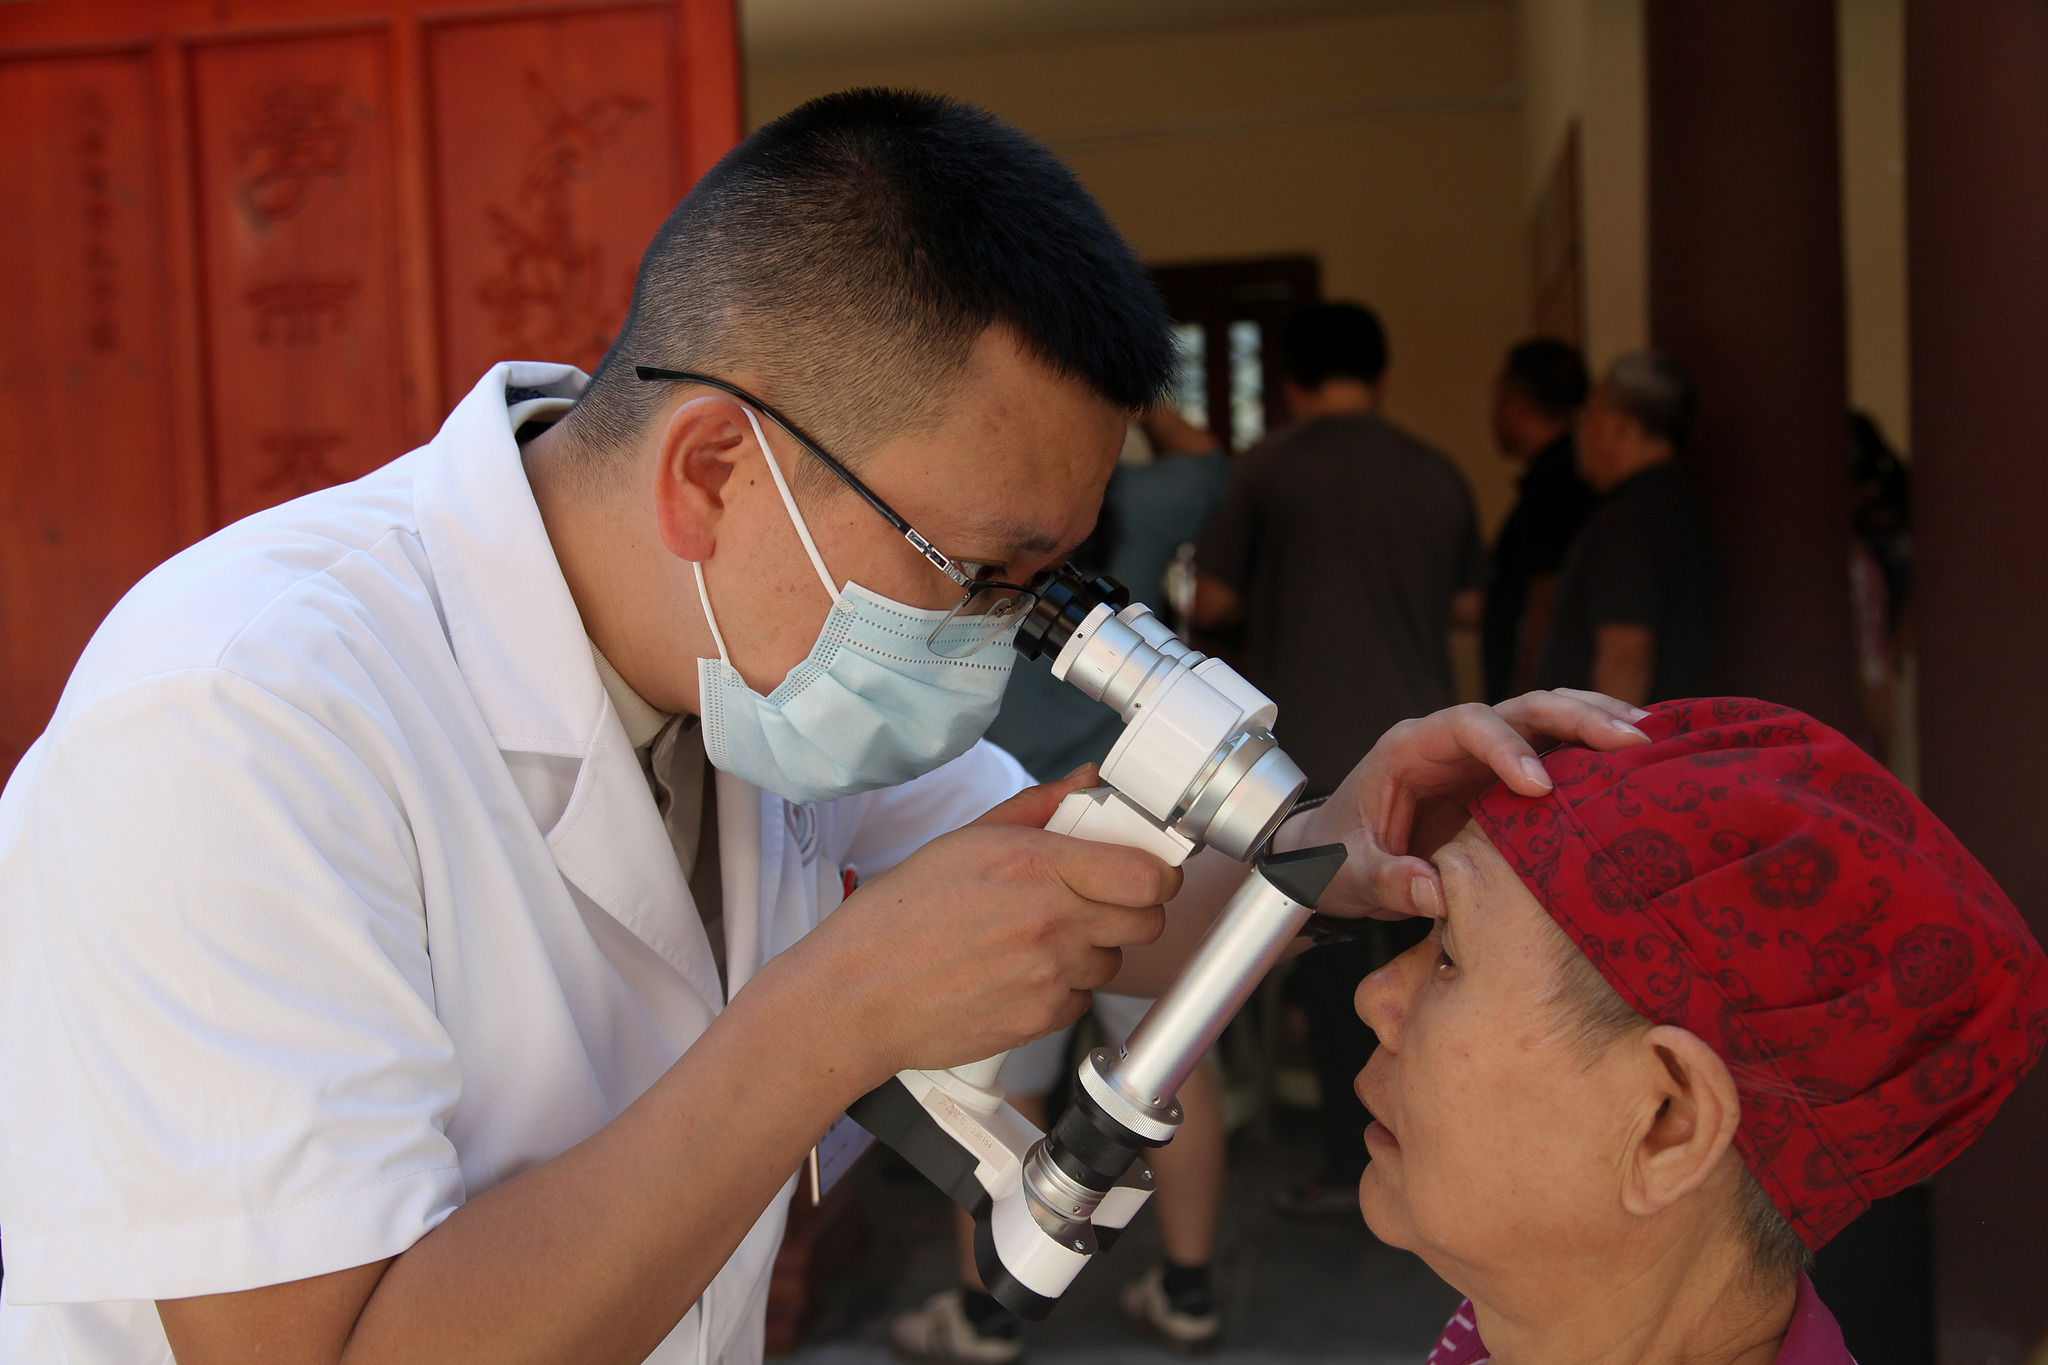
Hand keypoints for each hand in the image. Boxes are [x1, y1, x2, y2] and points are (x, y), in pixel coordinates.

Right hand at [803, 766, 1179, 1079]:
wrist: (858, 995)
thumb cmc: (901, 916)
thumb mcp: (966, 840)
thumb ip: (1038, 807)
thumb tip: (1087, 781)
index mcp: (1036, 866)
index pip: (1148, 876)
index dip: (1158, 873)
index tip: (1147, 871)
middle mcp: (1052, 923)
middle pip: (1148, 922)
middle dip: (1131, 910)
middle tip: (1098, 902)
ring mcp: (1050, 977)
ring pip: (1113, 961)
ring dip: (1091, 949)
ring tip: (1038, 939)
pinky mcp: (1041, 1020)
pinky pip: (1081, 1000)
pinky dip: (1062, 988)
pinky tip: (1018, 973)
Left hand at [1279, 690, 1651, 919]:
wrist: (1334, 860)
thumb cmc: (1336, 859)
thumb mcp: (1350, 874)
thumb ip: (1388, 880)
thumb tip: (1434, 891)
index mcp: (1410, 748)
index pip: (1467, 726)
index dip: (1506, 748)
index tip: (1540, 787)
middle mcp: (1452, 742)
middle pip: (1521, 709)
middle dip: (1575, 719)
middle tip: (1631, 740)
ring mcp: (1483, 758)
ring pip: (1546, 720)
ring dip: (1596, 723)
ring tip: (1651, 740)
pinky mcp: (1505, 781)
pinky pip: (1555, 755)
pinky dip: (1595, 755)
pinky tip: (1640, 765)